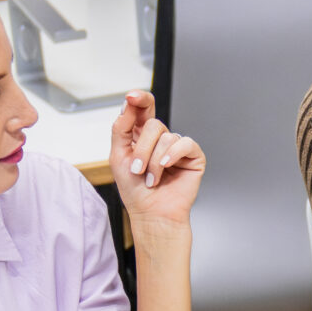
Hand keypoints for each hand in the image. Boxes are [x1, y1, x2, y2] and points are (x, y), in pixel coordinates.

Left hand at [109, 91, 201, 226]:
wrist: (152, 214)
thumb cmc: (135, 191)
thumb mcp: (118, 156)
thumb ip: (121, 127)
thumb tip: (128, 104)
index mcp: (141, 135)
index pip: (143, 108)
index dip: (139, 99)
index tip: (132, 96)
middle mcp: (160, 139)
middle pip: (154, 124)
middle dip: (142, 149)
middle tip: (137, 170)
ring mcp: (177, 147)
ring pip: (167, 137)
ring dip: (154, 162)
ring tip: (152, 180)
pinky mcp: (193, 156)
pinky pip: (185, 143)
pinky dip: (173, 155)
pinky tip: (167, 168)